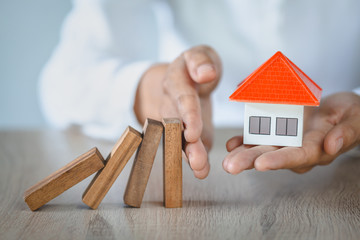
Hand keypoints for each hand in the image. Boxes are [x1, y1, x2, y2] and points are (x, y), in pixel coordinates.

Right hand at [134, 45, 221, 178]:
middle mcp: (170, 104)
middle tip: (196, 159)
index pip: (182, 98)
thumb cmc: (195, 67)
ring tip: (199, 168)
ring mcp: (175, 122)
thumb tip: (206, 73)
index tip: (193, 132)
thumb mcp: (199, 55)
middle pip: (176, 124)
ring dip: (189, 154)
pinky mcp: (184, 133)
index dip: (188, 115)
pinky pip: (186, 146)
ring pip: (178, 139)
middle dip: (186, 142)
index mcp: (175, 81)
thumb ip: (201, 61)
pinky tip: (201, 170)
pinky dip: (194, 159)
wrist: (183, 81)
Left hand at [223, 92, 359, 173]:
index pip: (297, 157)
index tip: (261, 164)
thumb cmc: (351, 115)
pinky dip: (244, 140)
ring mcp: (285, 141)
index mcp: (317, 149)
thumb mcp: (355, 120)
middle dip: (250, 161)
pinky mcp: (277, 132)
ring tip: (226, 158)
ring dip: (242, 153)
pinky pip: (258, 137)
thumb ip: (345, 133)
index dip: (279, 160)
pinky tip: (232, 144)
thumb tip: (331, 146)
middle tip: (230, 166)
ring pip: (261, 149)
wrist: (341, 110)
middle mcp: (297, 149)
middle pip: (272, 156)